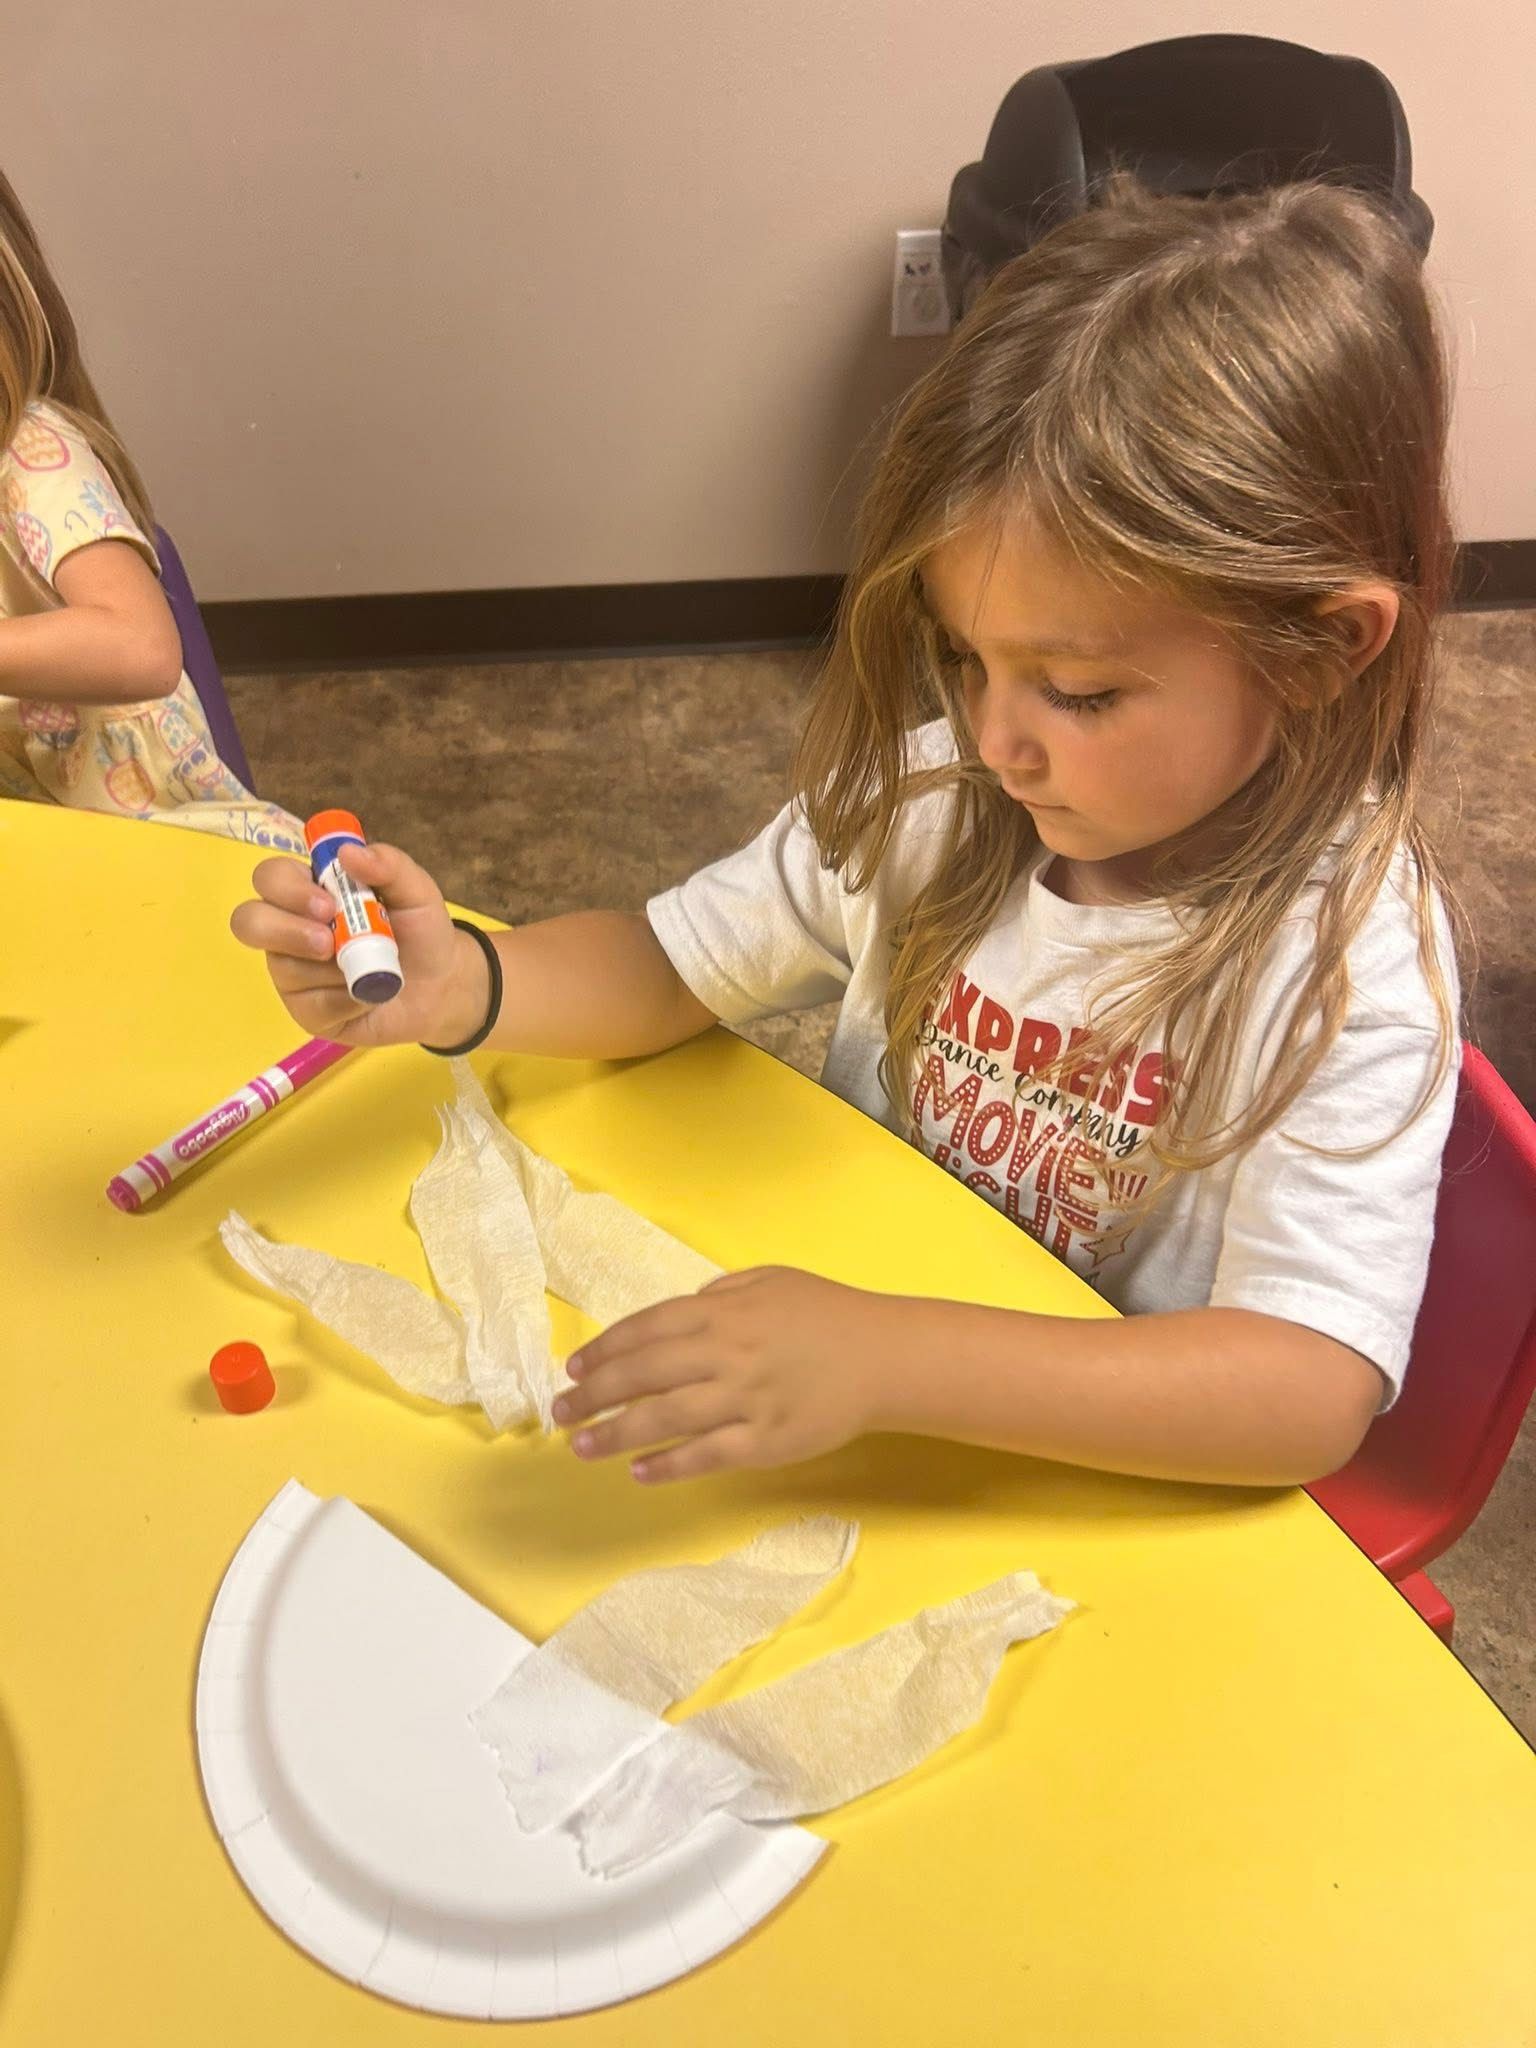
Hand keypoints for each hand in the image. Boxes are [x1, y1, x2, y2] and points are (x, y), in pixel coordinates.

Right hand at [228, 842, 489, 1048]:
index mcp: (309, 891)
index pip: (270, 877)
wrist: (441, 986)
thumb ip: (389, 864)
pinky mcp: (306, 1010)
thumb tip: (348, 851)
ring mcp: (293, 972)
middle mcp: (290, 929)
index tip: (326, 903)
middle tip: (327, 943)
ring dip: (332, 970)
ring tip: (367, 969)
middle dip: (284, 930)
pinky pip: (312, 1006)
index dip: (287, 889)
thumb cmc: (420, 932)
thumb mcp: (416, 891)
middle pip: (248, 921)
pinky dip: (346, 1000)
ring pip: (283, 967)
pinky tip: (368, 996)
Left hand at [553, 1266, 888, 1482]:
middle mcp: (726, 1353)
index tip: (574, 1367)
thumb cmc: (826, 1313)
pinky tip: (638, 1470)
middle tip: (560, 1411)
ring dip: (615, 1433)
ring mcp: (744, 1399)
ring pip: (664, 1418)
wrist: (884, 1356)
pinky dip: (668, 1464)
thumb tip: (680, 1312)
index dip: (604, 1350)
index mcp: (723, 1311)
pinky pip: (706, 1455)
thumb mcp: (769, 1280)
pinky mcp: (764, 1441)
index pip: (646, 1329)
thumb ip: (720, 1293)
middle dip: (594, 1393)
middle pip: (643, 1374)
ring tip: (581, 1446)